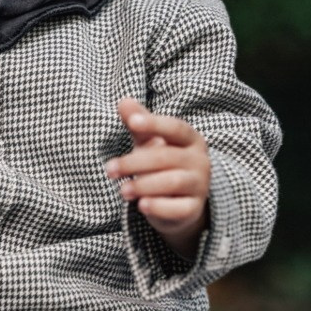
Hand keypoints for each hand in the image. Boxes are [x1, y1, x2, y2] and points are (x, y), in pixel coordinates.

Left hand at [107, 98, 210, 258]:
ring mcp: (200, 186)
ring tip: (122, 190)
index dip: (154, 123)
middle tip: (110, 169)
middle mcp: (200, 161)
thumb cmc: (162, 165)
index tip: (132, 122)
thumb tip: (123, 101)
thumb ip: (138, 122)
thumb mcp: (150, 142)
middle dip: (134, 162)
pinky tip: (141, 205)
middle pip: (166, 157)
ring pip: (172, 182)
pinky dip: (159, 207)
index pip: (175, 127)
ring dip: (143, 185)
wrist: (179, 204)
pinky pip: (178, 208)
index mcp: (191, 140)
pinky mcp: (194, 209)